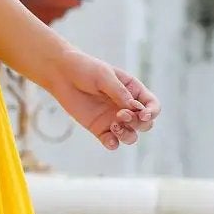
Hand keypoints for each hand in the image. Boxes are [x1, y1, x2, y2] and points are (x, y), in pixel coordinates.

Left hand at [43, 50, 159, 151]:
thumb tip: (134, 108)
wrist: (61, 74)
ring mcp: (113, 119)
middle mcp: (126, 107)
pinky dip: (113, 144)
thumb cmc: (85, 69)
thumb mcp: (104, 76)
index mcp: (133, 91)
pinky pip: (111, 142)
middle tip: (121, 115)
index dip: (152, 112)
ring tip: (113, 126)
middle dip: (138, 123)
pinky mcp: (99, 128)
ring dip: (127, 135)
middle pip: (145, 124)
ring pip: (131, 136)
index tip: (142, 113)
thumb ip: (119, 92)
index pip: (152, 106)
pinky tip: (109, 140)